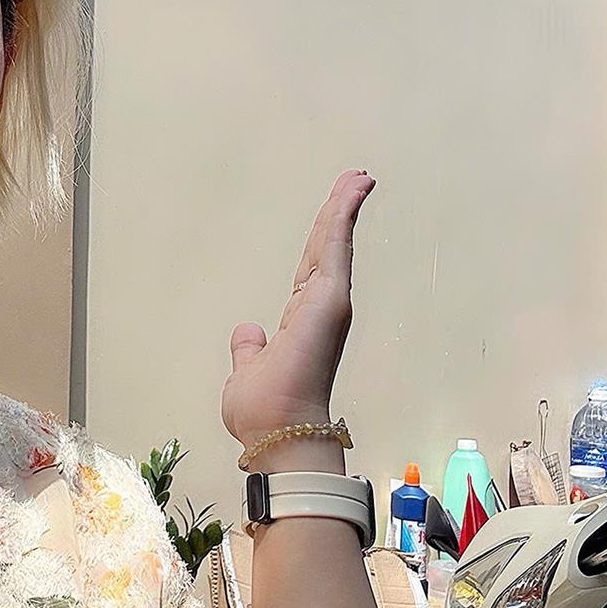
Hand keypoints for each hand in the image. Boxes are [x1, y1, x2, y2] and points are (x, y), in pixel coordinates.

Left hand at [222, 170, 373, 447]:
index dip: (324, 237)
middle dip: (341, 211)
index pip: (313, 267)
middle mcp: (319, 306)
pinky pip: (335, 246)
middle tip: (356, 179)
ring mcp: (327, 301)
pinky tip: (351, 191)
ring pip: (334, 241)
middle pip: (328, 246)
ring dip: (344, 206)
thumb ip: (249, 349)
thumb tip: (249, 331)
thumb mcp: (248, 371)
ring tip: (358, 177)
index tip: (336, 211)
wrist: (279, 430)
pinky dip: (342, 217)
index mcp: (301, 319)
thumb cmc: (266, 410)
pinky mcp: (329, 299)